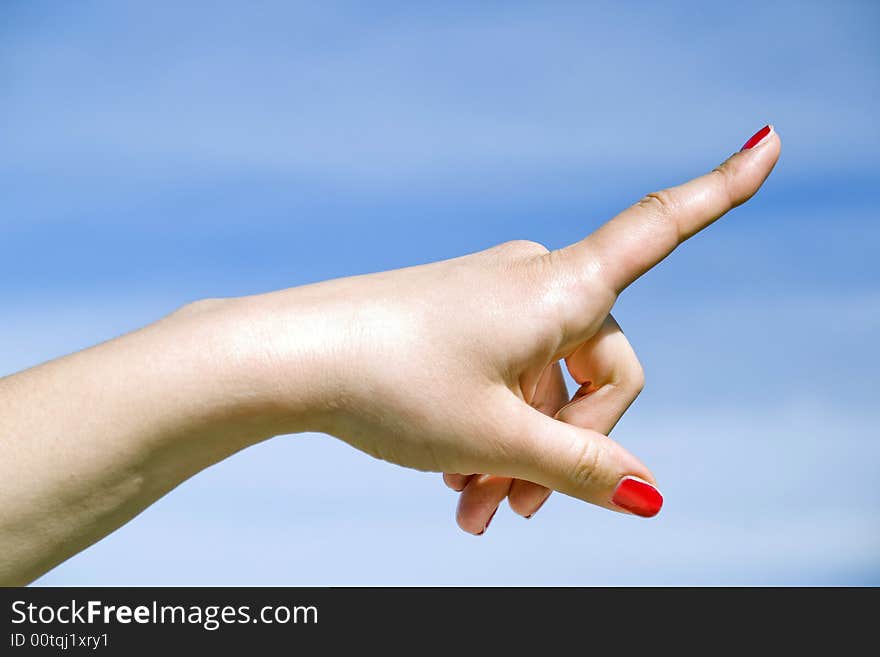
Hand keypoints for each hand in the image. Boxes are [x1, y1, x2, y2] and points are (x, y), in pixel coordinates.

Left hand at [239, 125, 780, 532]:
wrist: (289, 358)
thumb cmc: (393, 387)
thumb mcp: (499, 440)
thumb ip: (584, 466)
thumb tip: (651, 494)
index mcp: (561, 291)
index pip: (660, 229)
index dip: (722, 189)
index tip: (769, 139)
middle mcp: (534, 284)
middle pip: (598, 368)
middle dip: (569, 446)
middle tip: (516, 510)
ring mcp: (493, 301)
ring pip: (541, 386)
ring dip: (521, 452)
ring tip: (474, 509)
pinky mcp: (458, 319)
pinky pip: (501, 378)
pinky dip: (490, 431)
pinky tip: (457, 483)